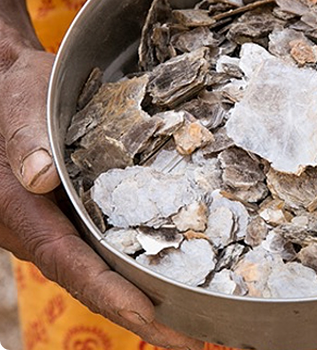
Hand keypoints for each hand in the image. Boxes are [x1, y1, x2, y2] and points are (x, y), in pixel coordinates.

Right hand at [0, 47, 201, 349]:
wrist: (13, 92)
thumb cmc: (18, 95)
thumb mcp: (20, 106)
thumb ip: (24, 138)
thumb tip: (39, 176)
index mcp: (24, 214)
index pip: (71, 264)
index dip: (111, 293)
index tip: (152, 316)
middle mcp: (46, 231)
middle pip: (95, 284)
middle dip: (144, 316)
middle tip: (196, 337)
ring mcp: (64, 227)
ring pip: (104, 273)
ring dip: (148, 301)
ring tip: (196, 321)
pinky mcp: (80, 217)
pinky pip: (109, 252)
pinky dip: (141, 271)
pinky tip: (177, 277)